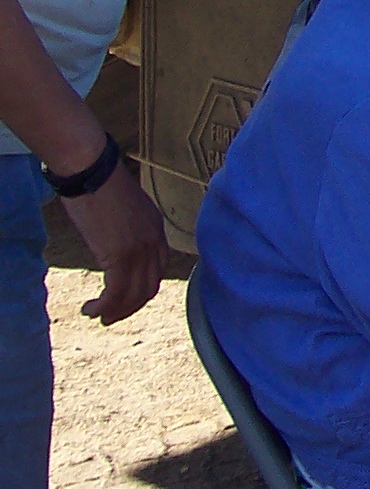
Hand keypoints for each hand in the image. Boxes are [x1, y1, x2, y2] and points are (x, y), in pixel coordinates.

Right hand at [60, 163, 171, 325]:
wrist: (91, 172)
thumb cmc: (99, 185)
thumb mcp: (123, 209)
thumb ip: (127, 228)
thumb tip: (115, 243)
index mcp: (156, 228)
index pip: (159, 268)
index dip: (143, 287)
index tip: (126, 297)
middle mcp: (153, 240)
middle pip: (150, 285)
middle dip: (131, 306)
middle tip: (112, 316)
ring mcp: (139, 249)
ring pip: (134, 294)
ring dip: (116, 311)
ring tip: (99, 316)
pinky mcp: (119, 255)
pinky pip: (116, 292)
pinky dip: (104, 306)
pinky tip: (90, 309)